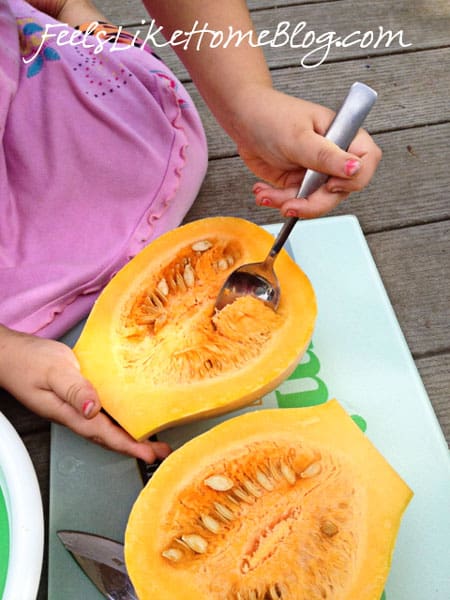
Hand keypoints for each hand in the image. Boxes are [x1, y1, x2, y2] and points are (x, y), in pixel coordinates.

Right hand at [0, 326, 169, 461]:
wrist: (11, 355)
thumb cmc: (29, 361)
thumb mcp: (54, 371)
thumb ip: (74, 389)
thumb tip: (93, 408)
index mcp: (70, 413)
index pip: (105, 435)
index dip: (129, 446)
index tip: (150, 454)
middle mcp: (75, 415)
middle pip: (109, 437)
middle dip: (136, 447)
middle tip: (161, 451)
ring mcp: (75, 408)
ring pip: (107, 427)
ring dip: (130, 435)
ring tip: (153, 438)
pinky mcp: (77, 398)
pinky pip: (102, 414)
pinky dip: (119, 418)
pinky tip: (130, 414)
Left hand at [234, 86, 381, 217]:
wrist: (243, 119)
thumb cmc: (271, 116)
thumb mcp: (299, 138)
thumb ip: (326, 156)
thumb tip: (355, 168)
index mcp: (342, 135)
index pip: (367, 161)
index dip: (354, 179)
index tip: (331, 185)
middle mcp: (333, 156)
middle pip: (340, 191)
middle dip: (313, 202)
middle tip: (291, 204)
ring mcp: (316, 171)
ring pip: (315, 201)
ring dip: (289, 203)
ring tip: (267, 194)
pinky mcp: (298, 182)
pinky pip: (295, 201)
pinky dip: (278, 201)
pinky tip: (264, 192)